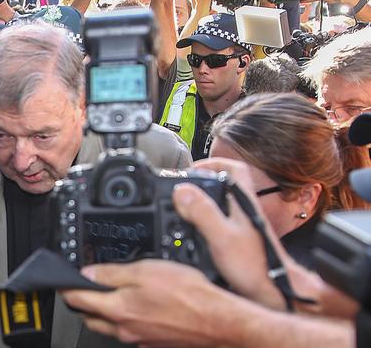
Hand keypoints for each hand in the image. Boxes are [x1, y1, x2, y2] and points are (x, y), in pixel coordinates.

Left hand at [61, 260, 227, 346]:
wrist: (218, 321)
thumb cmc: (187, 295)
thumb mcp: (146, 271)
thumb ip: (112, 273)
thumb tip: (88, 273)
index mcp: (117, 308)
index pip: (78, 299)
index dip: (66, 287)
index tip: (61, 280)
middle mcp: (124, 329)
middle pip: (89, 317)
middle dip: (82, 302)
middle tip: (82, 286)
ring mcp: (138, 339)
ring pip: (108, 327)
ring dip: (101, 312)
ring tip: (108, 296)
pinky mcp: (151, 343)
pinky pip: (127, 333)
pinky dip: (123, 320)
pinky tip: (136, 308)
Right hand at [174, 158, 286, 309]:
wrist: (274, 291)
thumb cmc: (256, 267)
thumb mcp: (222, 236)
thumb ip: (203, 212)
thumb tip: (182, 191)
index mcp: (243, 201)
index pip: (233, 168)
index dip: (212, 163)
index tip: (191, 170)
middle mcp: (244, 209)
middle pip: (223, 184)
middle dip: (201, 182)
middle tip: (181, 189)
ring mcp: (242, 224)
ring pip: (220, 203)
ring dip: (201, 202)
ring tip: (181, 208)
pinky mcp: (238, 239)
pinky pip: (218, 220)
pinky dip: (203, 221)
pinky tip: (193, 232)